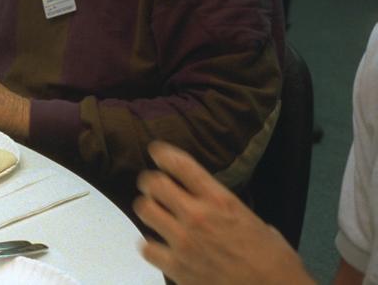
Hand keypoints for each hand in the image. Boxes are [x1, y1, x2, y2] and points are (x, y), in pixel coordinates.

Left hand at [134, 140, 311, 284]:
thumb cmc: (276, 265)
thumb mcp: (258, 225)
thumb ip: (231, 212)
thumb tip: (223, 213)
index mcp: (221, 201)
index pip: (182, 165)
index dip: (164, 154)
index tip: (156, 152)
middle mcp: (198, 216)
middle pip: (154, 183)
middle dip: (150, 183)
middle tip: (152, 187)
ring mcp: (184, 241)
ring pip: (144, 210)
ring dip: (148, 210)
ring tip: (154, 215)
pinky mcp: (177, 267)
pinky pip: (146, 248)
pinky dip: (150, 246)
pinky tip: (158, 246)